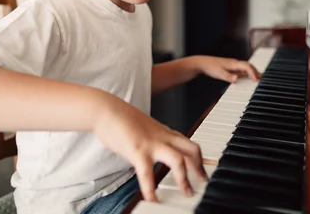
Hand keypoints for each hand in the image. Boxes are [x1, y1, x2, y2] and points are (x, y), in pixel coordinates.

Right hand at [93, 94, 207, 201]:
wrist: (107, 110)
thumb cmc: (121, 119)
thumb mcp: (144, 128)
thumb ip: (153, 138)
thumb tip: (154, 152)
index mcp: (164, 132)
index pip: (189, 143)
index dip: (199, 158)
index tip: (202, 170)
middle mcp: (162, 137)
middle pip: (191, 149)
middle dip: (199, 167)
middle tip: (202, 181)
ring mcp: (151, 144)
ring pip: (178, 160)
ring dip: (184, 179)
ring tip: (186, 193)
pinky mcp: (137, 151)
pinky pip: (148, 174)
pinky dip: (151, 190)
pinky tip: (152, 200)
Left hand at [196, 56, 260, 82]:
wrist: (203, 63)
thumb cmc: (210, 67)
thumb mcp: (219, 74)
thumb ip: (228, 77)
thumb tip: (236, 79)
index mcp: (233, 63)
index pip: (247, 66)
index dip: (253, 73)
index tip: (256, 80)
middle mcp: (235, 63)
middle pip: (249, 66)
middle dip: (256, 72)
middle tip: (263, 79)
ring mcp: (233, 65)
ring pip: (246, 68)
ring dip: (253, 72)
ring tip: (260, 78)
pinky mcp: (231, 68)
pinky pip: (242, 70)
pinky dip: (248, 73)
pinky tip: (250, 77)